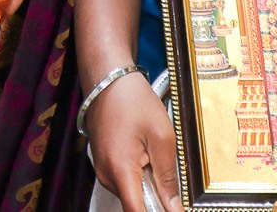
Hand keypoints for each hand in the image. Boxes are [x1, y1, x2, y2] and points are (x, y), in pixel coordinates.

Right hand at [87, 73, 180, 211]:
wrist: (109, 78)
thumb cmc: (132, 100)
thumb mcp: (162, 137)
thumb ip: (168, 177)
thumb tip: (174, 207)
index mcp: (120, 169)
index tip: (171, 211)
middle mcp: (106, 174)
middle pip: (135, 203)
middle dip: (154, 196)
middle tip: (165, 170)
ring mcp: (102, 168)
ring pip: (130, 191)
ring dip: (145, 182)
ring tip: (152, 153)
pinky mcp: (103, 162)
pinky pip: (123, 179)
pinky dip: (137, 173)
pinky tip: (143, 151)